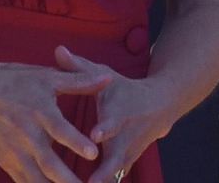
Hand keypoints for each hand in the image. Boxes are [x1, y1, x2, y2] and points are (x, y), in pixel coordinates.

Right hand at [0, 53, 111, 182]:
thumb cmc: (13, 80)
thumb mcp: (45, 76)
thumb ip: (79, 81)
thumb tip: (108, 79)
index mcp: (38, 110)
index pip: (59, 129)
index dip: (75, 142)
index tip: (94, 154)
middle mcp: (26, 134)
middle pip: (50, 164)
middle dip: (70, 180)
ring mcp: (15, 151)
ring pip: (37, 180)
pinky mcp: (6, 161)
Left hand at [54, 47, 177, 182]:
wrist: (160, 105)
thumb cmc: (123, 88)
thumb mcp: (105, 75)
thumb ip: (80, 67)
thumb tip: (58, 49)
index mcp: (120, 112)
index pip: (113, 121)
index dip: (105, 128)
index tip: (95, 135)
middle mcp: (127, 135)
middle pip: (117, 155)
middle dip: (105, 170)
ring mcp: (129, 152)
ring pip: (117, 171)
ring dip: (104, 181)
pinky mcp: (128, 162)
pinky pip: (116, 176)